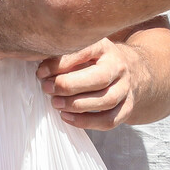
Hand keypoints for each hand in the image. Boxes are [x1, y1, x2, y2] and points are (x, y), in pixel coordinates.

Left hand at [36, 38, 150, 129]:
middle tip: (47, 89)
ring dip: (77, 106)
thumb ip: (63, 57)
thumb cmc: (94, 61)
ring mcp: (126, 88)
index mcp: (105, 47)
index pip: (86, 52)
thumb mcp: (81, 50)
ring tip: (56, 104)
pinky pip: (110, 120)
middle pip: (100, 78)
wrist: (126, 70)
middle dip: (69, 86)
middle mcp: (119, 66)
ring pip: (106, 101)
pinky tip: (67, 117)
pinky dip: (87, 122)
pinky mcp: (128, 106)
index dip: (61, 63)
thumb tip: (42, 72)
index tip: (42, 72)